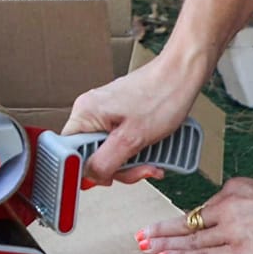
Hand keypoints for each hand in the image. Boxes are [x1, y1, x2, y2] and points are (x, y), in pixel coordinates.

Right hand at [64, 65, 196, 185]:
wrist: (182, 75)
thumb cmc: (162, 96)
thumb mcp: (132, 139)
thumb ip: (105, 162)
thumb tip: (90, 177)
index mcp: (85, 113)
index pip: (70, 153)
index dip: (89, 170)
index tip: (109, 176)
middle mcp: (90, 111)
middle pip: (92, 156)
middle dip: (119, 168)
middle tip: (141, 169)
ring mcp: (105, 112)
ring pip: (109, 151)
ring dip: (132, 162)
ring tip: (153, 160)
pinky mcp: (119, 115)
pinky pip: (119, 142)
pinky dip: (136, 151)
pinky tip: (153, 152)